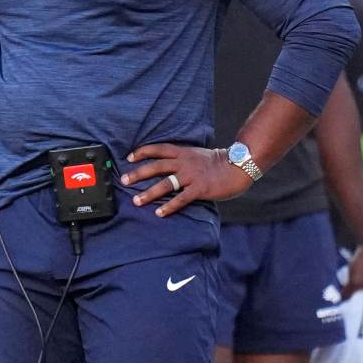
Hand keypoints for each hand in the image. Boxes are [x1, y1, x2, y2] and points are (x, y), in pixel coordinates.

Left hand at [121, 143, 251, 216]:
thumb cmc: (218, 162)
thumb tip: (168, 166)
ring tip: (137, 201)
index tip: (129, 157)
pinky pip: (181, 199)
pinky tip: (159, 213)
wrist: (238, 166)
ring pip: (165, 184)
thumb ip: (183, 159)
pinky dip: (169, 206)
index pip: (159, 149)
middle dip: (138, 173)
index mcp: (183, 152)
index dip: (143, 152)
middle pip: (156, 166)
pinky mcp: (199, 189)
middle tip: (124, 180)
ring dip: (149, 193)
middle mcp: (184, 162)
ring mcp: (192, 176)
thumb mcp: (197, 154)